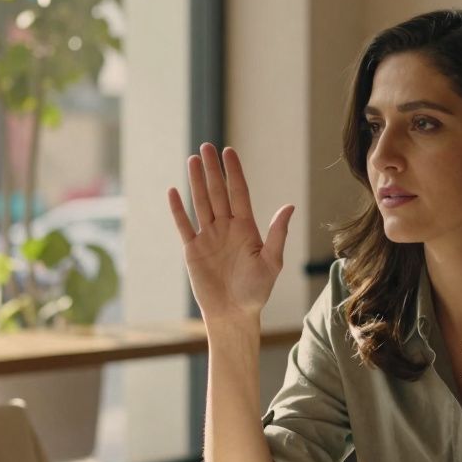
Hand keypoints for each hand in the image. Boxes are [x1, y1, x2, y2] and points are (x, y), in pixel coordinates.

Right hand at [167, 144, 293, 322]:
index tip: (229, 152)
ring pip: (201, 203)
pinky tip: (173, 191)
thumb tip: (289, 206)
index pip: (239, 193)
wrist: (234, 314)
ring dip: (196, 182)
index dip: (234, 172)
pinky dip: (177, 209)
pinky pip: (184, 225)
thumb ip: (277, 234)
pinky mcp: (193, 250)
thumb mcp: (272, 262)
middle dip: (212, 170)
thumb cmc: (256, 292)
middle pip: (218, 192)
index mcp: (246, 228)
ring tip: (191, 159)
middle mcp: (226, 228)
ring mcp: (208, 237)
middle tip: (206, 147)